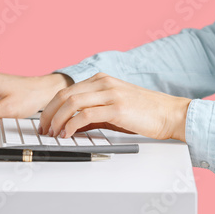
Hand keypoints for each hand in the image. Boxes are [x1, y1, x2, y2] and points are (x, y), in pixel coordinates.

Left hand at [39, 73, 190, 141]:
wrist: (170, 113)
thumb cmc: (143, 112)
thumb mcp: (112, 109)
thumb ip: (91, 114)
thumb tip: (70, 126)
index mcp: (100, 80)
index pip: (66, 90)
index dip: (51, 107)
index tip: (45, 121)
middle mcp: (103, 83)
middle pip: (64, 95)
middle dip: (49, 113)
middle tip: (44, 129)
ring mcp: (110, 93)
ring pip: (72, 103)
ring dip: (58, 120)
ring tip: (53, 133)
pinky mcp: (117, 107)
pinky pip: (86, 115)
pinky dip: (72, 125)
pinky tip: (68, 133)